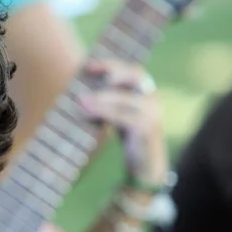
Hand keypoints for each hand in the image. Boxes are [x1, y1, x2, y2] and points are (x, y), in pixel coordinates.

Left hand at [78, 59, 168, 189]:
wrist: (146, 168)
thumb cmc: (130, 138)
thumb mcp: (118, 115)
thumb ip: (107, 101)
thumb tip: (79, 91)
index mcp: (145, 92)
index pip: (131, 69)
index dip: (111, 64)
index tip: (87, 65)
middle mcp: (152, 99)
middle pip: (134, 76)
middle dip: (111, 71)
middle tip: (86, 75)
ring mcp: (152, 114)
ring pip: (126, 98)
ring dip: (101, 97)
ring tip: (80, 99)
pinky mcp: (147, 130)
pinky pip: (124, 117)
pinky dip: (105, 112)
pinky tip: (88, 112)